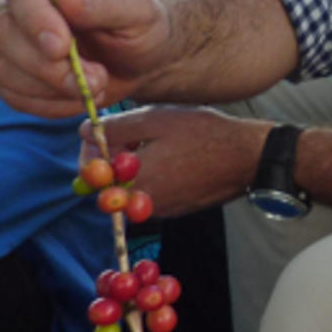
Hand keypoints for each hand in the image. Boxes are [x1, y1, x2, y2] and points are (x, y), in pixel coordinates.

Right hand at [0, 0, 171, 118]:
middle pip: (1, 27)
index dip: (34, 17)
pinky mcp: (9, 70)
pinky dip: (48, 103)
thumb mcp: (140, 9)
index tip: (61, 47)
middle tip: (93, 77)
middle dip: (45, 63)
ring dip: (49, 86)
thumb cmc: (141, 24)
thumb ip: (106, 2)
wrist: (140, 60)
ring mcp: (9, 34)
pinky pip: (10, 93)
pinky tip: (79, 96)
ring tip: (96, 84)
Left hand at [82, 107, 271, 217]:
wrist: (246, 157)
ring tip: (157, 142)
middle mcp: (142, 204)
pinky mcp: (176, 211)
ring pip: (131, 189)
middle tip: (133, 134)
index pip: (90, 175)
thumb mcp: (155, 120)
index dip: (92, 152)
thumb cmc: (203, 134)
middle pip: (109, 183)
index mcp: (133, 181)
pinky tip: (173, 156)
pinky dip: (153, 177)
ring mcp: (161, 210)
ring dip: (133, 168)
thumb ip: (115, 127)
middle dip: (113, 159)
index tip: (101, 135)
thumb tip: (85, 132)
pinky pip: (151, 194)